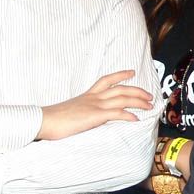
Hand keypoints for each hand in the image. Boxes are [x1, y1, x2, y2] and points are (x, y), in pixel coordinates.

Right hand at [39, 70, 153, 139]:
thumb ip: (81, 111)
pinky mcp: (95, 116)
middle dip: (137, 90)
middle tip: (150, 95)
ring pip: (122, 98)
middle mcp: (93, 97)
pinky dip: (128, 115)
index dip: (120, 74)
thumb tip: (85, 117)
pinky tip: (136, 119)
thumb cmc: (53, 119)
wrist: (43, 121)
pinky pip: (117, 113)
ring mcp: (95, 105)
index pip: (106, 80)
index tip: (132, 72)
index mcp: (87, 95)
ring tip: (149, 105)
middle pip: (121, 88)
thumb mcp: (70, 111)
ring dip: (138, 101)